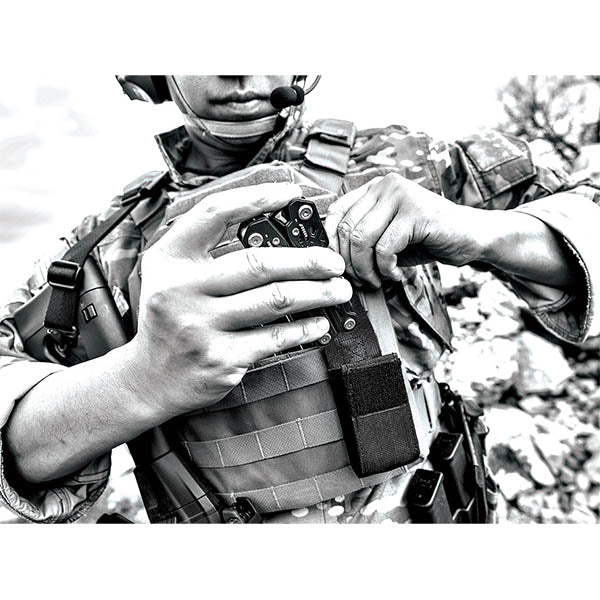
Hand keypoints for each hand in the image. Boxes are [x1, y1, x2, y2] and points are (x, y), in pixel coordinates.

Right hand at [129, 182, 350, 417]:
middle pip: (258, 264)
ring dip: (316, 293)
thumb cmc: (170, 319)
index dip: (257, 198)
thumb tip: (273, 231)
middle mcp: (181, 290)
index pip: (215, 213)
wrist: (149, 379)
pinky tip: (320, 323)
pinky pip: (274, 338)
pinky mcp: (220, 359)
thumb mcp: (171, 275)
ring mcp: (200, 327)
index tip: (292, 194)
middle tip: (334, 262)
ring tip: (338, 290)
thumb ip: (207, 251)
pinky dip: (304, 329)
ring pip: (274, 300)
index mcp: (170, 259)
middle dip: (307, 260)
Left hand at [324, 173, 485, 287]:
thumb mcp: (387, 237)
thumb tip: (331, 259)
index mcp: (375, 188)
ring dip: (365, 269)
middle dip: (348, 263)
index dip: (331, 244)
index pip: (336, 212)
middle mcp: (386, 185)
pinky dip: (385, 269)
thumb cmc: (427, 238)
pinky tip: (396, 274)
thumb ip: (362, 240)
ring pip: (361, 239)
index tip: (338, 266)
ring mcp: (401, 196)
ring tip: (378, 279)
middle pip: (345, 228)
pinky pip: (384, 248)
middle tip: (360, 280)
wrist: (471, 236)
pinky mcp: (415, 212)